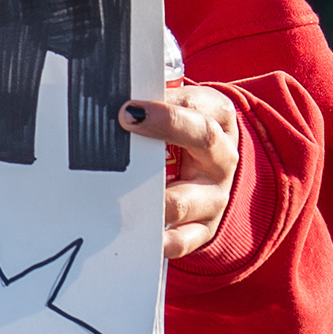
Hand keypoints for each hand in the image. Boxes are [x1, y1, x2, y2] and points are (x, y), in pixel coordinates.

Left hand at [124, 82, 238, 259]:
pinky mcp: (202, 230)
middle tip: (127, 120)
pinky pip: (183, 240)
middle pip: (203, 139)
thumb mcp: (184, 111)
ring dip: (153, 198)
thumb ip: (157, 101)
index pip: (197, 105)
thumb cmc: (187, 135)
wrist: (216, 173)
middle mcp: (222, 158)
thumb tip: (110, 92)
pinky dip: (161, 242)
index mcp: (218, 120)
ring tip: (121, 194)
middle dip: (167, 127)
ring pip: (185, 199)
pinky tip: (138, 237)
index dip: (166, 106)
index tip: (130, 106)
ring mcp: (213, 198)